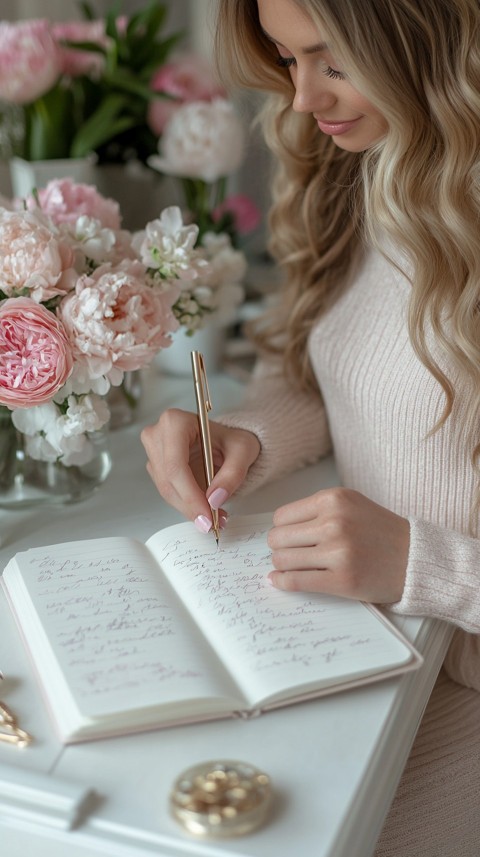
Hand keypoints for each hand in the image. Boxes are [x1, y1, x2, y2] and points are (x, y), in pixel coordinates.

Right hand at [141, 408, 260, 529]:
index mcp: (175, 422)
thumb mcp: (243, 451)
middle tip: (212, 523)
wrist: (226, 440)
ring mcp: (154, 451)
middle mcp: (158, 434)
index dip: (190, 495)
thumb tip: (215, 499)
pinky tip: (204, 510)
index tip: (207, 515)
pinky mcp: (157, 467)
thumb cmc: (232, 439)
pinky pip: (168, 492)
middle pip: (169, 480)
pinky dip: (187, 505)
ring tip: (214, 518)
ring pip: (167, 490)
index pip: (176, 465)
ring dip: (190, 509)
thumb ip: (232, 474)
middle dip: (191, 506)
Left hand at [267, 488, 408, 603]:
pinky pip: (296, 581)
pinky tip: (280, 581)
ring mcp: (338, 552)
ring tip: (294, 567)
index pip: (281, 517)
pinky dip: (282, 583)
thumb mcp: (350, 504)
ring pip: (282, 560)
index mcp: (333, 499)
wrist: (414, 557)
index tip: (289, 538)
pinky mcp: (342, 580)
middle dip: (279, 548)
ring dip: (282, 566)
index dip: (282, 530)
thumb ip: (316, 511)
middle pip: (278, 538)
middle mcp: (334, 522)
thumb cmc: (379, 532)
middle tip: (289, 554)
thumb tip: (276, 529)